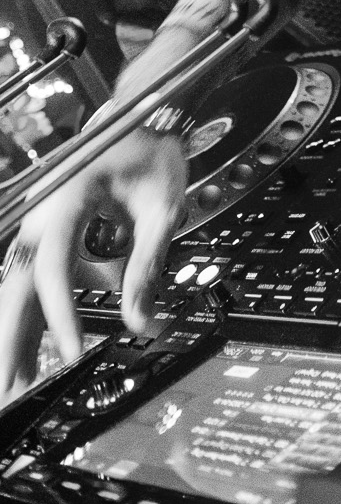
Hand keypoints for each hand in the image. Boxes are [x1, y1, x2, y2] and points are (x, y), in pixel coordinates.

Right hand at [0, 126, 185, 401]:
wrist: (148, 114)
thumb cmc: (155, 152)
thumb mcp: (163, 207)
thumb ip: (148, 264)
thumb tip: (143, 323)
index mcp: (68, 196)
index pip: (53, 264)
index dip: (59, 313)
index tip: (73, 353)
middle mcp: (44, 210)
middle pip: (18, 280)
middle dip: (10, 337)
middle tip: (9, 389)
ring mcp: (42, 221)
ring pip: (18, 284)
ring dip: (16, 332)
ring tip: (14, 384)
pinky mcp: (51, 232)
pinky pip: (37, 279)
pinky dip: (35, 315)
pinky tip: (36, 355)